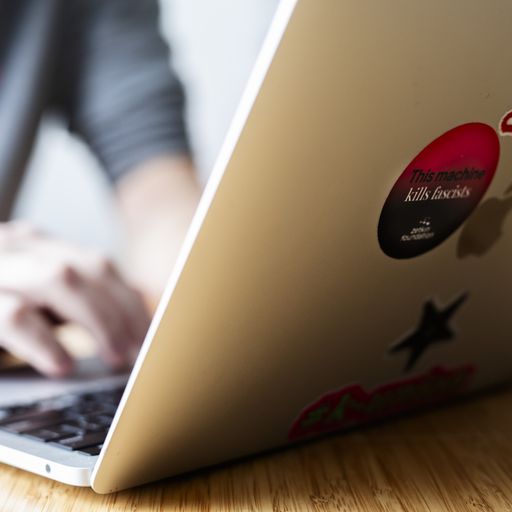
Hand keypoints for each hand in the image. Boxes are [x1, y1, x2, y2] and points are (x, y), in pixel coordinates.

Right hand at [0, 222, 150, 376]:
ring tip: (115, 356)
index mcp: (36, 246)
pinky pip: (14, 315)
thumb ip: (71, 301)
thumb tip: (130, 324)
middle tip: (140, 350)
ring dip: (99, 320)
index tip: (151, 334)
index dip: (131, 301)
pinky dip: (44, 342)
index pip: (99, 264)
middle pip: (90, 267)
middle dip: (125, 312)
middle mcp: (18, 247)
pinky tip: (62, 365)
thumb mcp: (31, 299)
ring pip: (59, 278)